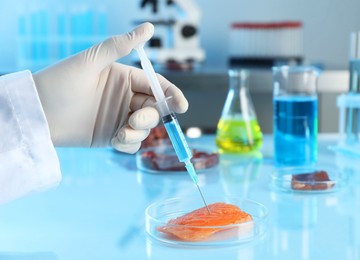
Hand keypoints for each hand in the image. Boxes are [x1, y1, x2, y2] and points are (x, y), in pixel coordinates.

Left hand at [33, 22, 187, 152]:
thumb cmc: (61, 81)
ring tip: (120, 133)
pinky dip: (129, 143)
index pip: (156, 86)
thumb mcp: (91, 60)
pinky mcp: (111, 137)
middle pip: (155, 109)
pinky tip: (115, 140)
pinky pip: (132, 143)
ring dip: (139, 132)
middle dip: (152, 116)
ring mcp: (119, 118)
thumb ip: (120, 45)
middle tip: (134, 120)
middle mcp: (125, 98)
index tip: (181, 106)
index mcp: (124, 78)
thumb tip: (149, 27)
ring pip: (145, 128)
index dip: (172, 96)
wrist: (37, 113)